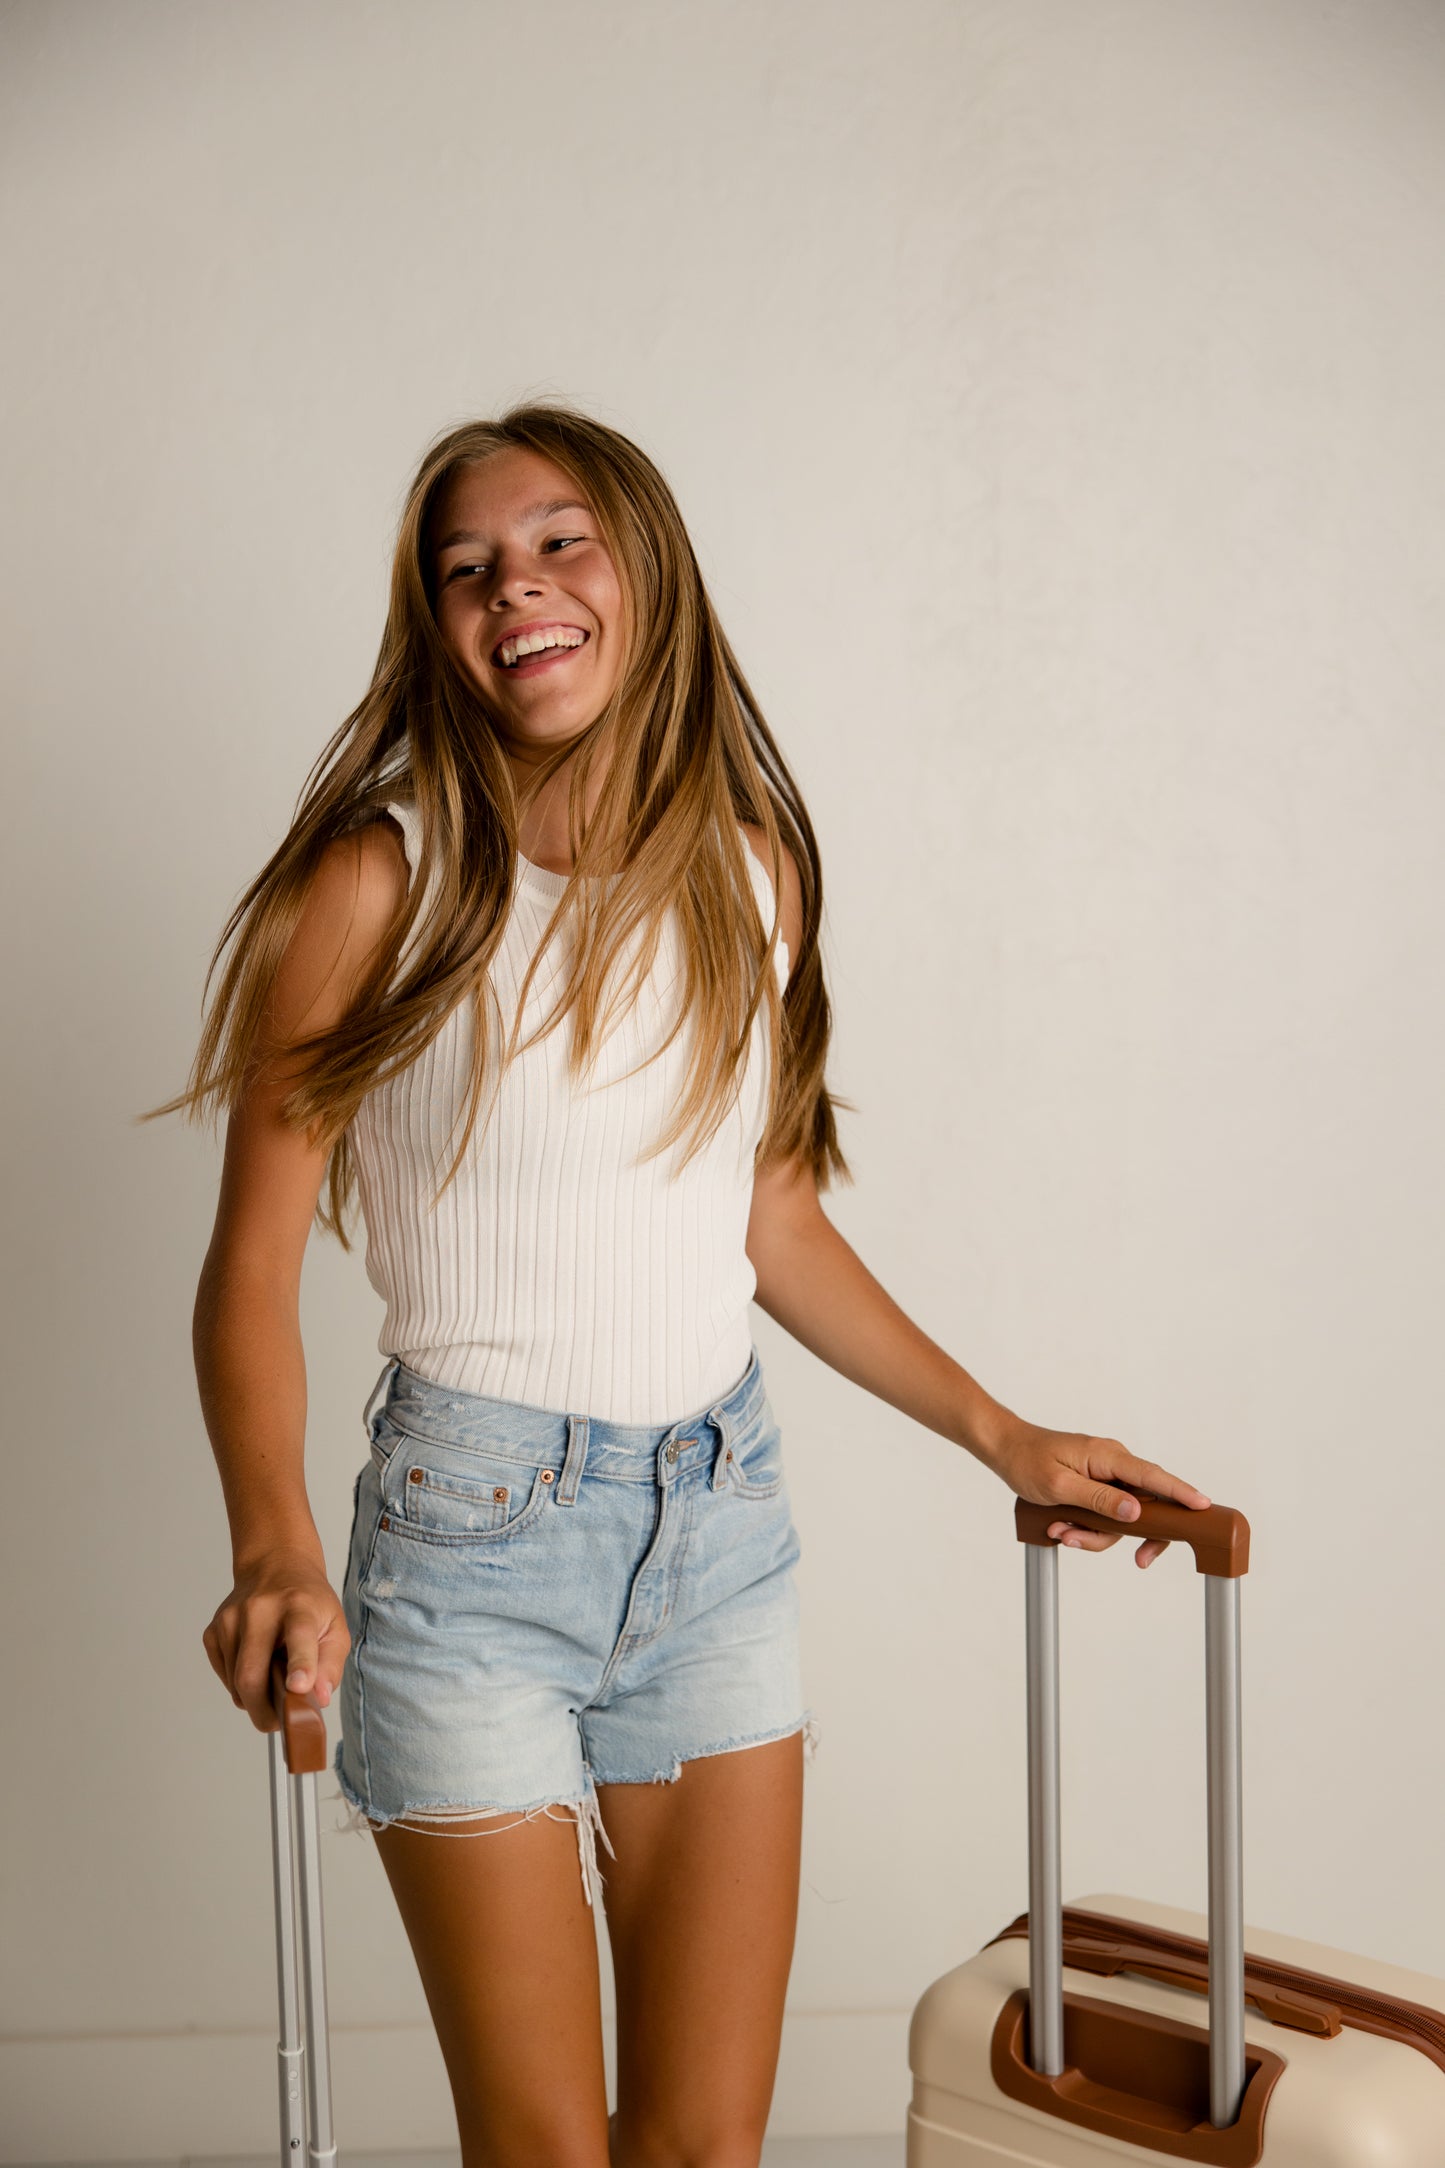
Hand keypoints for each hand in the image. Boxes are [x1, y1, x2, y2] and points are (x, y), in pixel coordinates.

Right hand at [202, 1551, 350, 1731]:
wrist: (274, 1567)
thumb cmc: (308, 1602)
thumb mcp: (335, 1626)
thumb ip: (330, 1665)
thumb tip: (318, 1698)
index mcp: (299, 1605)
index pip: (299, 1635)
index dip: (300, 1663)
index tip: (299, 1686)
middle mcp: (260, 1609)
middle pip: (252, 1674)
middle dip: (264, 1711)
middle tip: (279, 1722)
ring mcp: (231, 1620)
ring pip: (236, 1683)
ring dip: (255, 1698)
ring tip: (273, 1681)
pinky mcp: (213, 1631)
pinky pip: (225, 1677)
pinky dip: (240, 1684)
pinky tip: (257, 1664)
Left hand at [985, 1415, 1211, 1568]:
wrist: (1005, 1450)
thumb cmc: (1027, 1461)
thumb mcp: (1059, 1486)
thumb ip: (1098, 1500)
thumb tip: (1137, 1512)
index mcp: (1108, 1456)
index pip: (1153, 1476)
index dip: (1181, 1492)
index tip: (1204, 1506)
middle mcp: (1113, 1464)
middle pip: (1146, 1505)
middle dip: (1135, 1534)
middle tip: (1141, 1560)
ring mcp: (1106, 1476)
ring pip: (1122, 1518)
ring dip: (1095, 1534)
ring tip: (1061, 1531)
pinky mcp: (1097, 1487)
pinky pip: (1105, 1516)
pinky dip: (1087, 1528)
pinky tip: (1061, 1528)